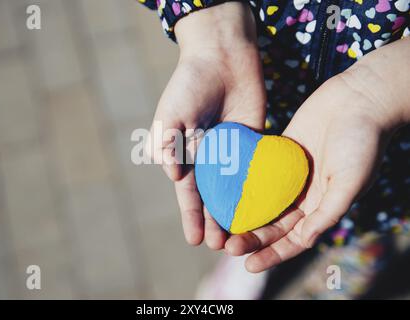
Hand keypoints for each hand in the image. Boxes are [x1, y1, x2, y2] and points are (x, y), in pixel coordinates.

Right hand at [146, 3, 265, 246]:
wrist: (222, 56)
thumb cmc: (190, 82)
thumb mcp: (171, 111)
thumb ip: (167, 142)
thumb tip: (171, 176)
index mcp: (186, 155)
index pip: (188, 193)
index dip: (191, 216)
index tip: (194, 240)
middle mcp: (209, 159)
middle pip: (213, 197)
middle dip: (215, 222)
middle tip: (222, 246)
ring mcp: (232, 152)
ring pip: (235, 189)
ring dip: (237, 212)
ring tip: (244, 235)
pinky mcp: (253, 143)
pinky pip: (256, 169)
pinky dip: (260, 188)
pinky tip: (267, 207)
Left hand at [225, 38, 409, 271]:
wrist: (360, 100)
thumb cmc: (362, 141)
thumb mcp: (350, 181)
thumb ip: (328, 211)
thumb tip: (305, 240)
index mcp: (322, 206)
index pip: (294, 239)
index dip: (273, 254)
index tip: (250, 265)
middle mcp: (305, 194)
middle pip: (274, 223)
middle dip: (252, 237)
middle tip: (227, 246)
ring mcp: (291, 174)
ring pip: (263, 200)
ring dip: (244, 213)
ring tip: (221, 224)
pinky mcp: (280, 152)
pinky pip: (259, 172)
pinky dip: (244, 182)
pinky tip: (223, 190)